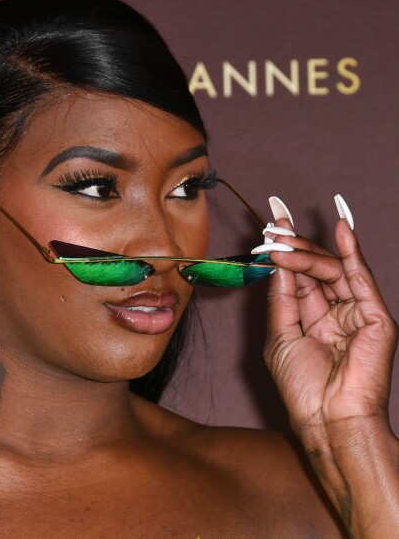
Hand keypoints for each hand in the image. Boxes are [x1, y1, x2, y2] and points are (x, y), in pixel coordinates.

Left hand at [258, 196, 396, 434]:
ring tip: (281, 240)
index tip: (269, 230)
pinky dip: (352, 252)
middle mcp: (335, 312)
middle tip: (272, 230)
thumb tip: (278, 261)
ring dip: (306, 251)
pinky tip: (341, 228)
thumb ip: (282, 297)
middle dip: (293, 247)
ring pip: (332, 270)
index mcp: (311, 318)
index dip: (285, 254)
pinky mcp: (376, 317)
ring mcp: (357, 313)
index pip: (298, 277)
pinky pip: (362, 278)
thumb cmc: (301, 385)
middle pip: (315, 269)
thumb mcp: (280, 334)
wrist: (327, 418)